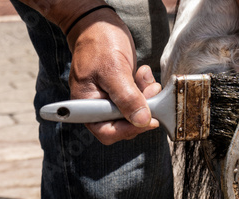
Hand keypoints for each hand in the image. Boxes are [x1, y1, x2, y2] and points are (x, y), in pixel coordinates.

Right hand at [66, 8, 159, 144]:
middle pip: (126, 125)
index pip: (108, 132)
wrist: (99, 24)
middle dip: (142, 109)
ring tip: (144, 77)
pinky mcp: (123, 93)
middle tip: (150, 91)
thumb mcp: (113, 70)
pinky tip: (142, 74)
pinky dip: (146, 89)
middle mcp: (99, 107)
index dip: (130, 129)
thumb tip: (141, 121)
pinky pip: (139, 100)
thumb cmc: (98, 43)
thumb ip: (127, 98)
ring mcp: (111, 101)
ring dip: (146, 97)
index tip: (148, 119)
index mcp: (88, 106)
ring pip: (136, 113)